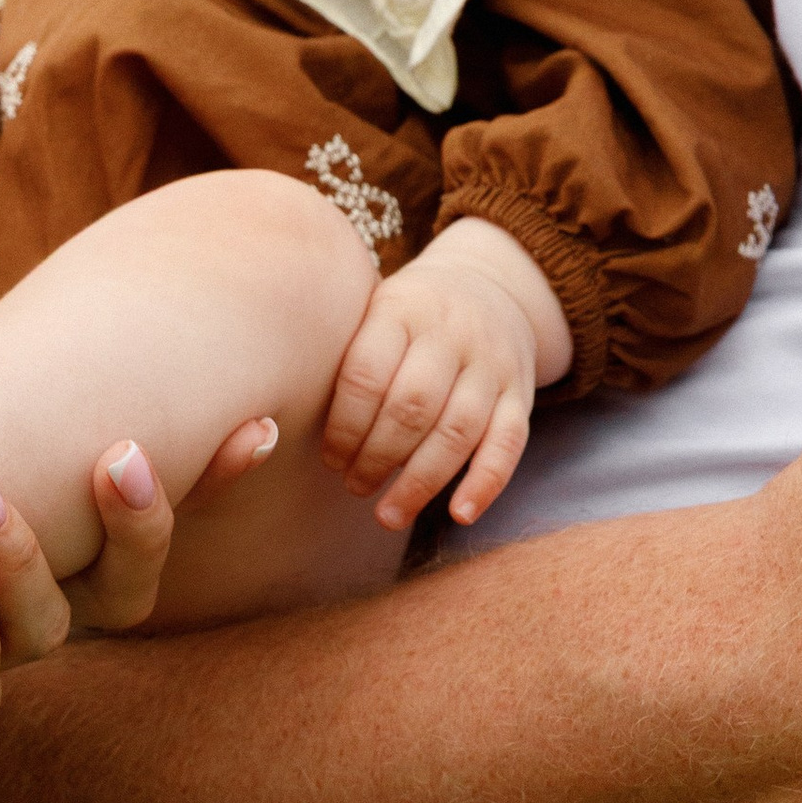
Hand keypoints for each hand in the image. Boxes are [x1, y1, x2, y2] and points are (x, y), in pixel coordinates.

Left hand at [322, 217, 571, 531]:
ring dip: (420, 481)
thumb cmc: (409, 318)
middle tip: (353, 486)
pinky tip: (459, 515)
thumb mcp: (373, 311)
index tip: (330, 460)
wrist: (493, 287)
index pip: (367, 375)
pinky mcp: (521, 392)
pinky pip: (509, 442)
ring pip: (459, 430)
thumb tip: (280, 424)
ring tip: (388, 515)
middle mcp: (452, 333)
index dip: (344, 427)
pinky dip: (486, 482)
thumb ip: (345, 355)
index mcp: (402, 310)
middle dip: (378, 457)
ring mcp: (492, 363)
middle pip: (412, 406)